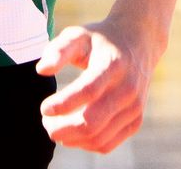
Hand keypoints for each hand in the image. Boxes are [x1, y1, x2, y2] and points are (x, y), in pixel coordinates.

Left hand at [35, 19, 159, 153]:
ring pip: (98, 137)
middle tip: (46, 123)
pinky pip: (107, 144)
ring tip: (55, 128)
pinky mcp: (135, 120)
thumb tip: (41, 70)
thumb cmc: (99, 40)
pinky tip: (72, 135)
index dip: (63, 104)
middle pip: (92, 121)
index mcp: (112, 64)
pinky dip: (85, 144)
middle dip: (63, 128)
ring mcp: (134, 107)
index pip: (88, 91)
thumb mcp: (78, 35)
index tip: (44, 108)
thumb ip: (58, 50)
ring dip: (71, 138)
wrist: (138, 42)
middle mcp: (127, 88)